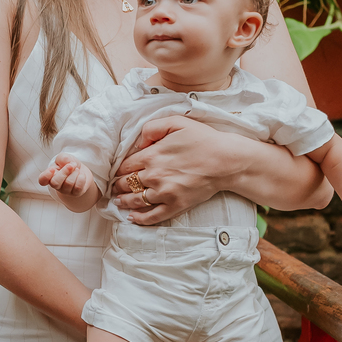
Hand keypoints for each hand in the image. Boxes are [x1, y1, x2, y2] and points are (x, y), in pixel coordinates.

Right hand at [40, 155, 94, 199]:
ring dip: (75, 173)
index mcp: (50, 175)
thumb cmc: (68, 164)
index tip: (52, 169)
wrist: (80, 171)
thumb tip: (66, 161)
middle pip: (55, 183)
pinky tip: (81, 175)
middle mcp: (56, 185)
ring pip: (68, 184)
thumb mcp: (64, 158)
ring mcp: (65, 191)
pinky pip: (78, 187)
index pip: (42, 180)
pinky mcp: (75, 193)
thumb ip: (62, 158)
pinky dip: (81, 178)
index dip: (46, 176)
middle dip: (65, 172)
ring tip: (76, 169)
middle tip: (72, 165)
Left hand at [112, 116, 232, 225]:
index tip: (117, 171)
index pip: (125, 165)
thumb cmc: (203, 139)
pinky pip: (153, 216)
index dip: (118, 169)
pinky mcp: (176, 205)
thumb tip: (138, 143)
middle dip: (118, 185)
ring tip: (119, 201)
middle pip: (126, 184)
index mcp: (151, 156)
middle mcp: (154, 176)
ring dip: (124, 201)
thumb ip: (152, 128)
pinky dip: (140, 218)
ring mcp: (164, 193)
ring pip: (135, 200)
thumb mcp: (176, 122)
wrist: (226, 161)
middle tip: (114, 186)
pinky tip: (132, 218)